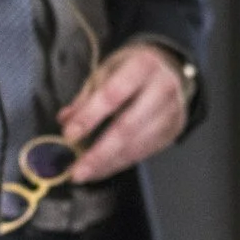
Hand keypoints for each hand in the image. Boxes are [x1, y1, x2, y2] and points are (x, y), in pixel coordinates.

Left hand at [57, 42, 191, 183]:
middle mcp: (163, 89)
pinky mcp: (173, 131)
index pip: (113, 94)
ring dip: (107, 163)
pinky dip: (119, 163)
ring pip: (136, 145)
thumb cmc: (133, 69)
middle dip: (99, 153)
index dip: (89, 116)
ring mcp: (171, 113)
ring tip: (84, 173)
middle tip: (77, 170)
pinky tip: (101, 169)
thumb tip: (66, 120)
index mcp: (143, 65)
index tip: (69, 135)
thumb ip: (86, 96)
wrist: (170, 70)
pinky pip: (143, 153)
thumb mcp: (108, 70)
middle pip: (127, 127)